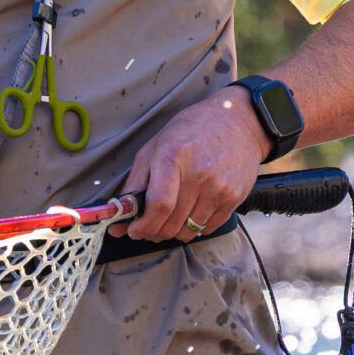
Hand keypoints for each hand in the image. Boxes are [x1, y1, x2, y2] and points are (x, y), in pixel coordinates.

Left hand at [118, 86, 267, 242]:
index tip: (133, 229)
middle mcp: (199, 174)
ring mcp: (220, 187)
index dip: (142, 225)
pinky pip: (208, 229)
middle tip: (148, 225)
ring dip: (173, 231)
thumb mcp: (154, 148)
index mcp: (173, 157)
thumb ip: (134, 185)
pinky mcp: (235, 197)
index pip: (158, 205)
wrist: (237, 122)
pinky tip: (190, 211)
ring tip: (170, 216)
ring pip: (189, 231)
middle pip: (171, 223)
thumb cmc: (191, 132)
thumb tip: (115, 218)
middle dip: (153, 232)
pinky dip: (194, 227)